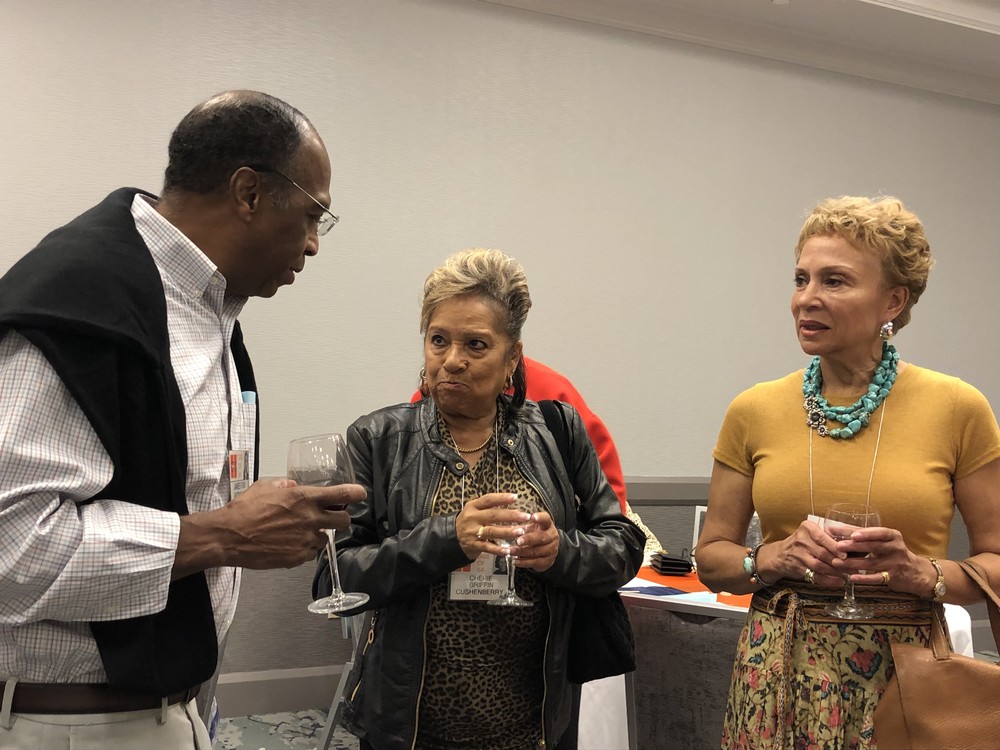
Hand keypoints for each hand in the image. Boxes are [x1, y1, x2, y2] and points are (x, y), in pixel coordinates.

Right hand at [174, 478, 365, 576]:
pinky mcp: (298, 558)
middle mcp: (310, 519)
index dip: (356, 493)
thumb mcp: (265, 486)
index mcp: (304, 498)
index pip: (342, 494)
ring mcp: (305, 540)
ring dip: (319, 535)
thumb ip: (284, 485)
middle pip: (344, 521)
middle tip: (331, 518)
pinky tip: (289, 544)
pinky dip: (305, 549)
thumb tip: (294, 486)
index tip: (361, 493)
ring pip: (326, 539)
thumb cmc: (244, 509)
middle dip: (341, 519)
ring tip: (300, 533)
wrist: (229, 537)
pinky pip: (310, 553)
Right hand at [456, 492, 529, 559]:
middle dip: (511, 515)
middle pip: (493, 515)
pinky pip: (488, 547)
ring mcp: (473, 532)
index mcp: (473, 506)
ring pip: (492, 531)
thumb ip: (489, 507)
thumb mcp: (474, 510)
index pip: (488, 500)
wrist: (451, 538)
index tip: (516, 497)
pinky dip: (498, 549)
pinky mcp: (474, 545)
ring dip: (507, 532)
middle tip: (525, 517)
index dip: (502, 498)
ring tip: (520, 532)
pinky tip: (508, 550)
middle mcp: (472, 518)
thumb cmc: (468, 521)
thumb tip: (513, 506)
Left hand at [512, 511, 558, 571]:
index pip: (546, 519)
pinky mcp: (547, 561)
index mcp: (548, 525)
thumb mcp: (531, 526)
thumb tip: (509, 521)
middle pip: (541, 537)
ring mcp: (551, 550)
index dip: (540, 518)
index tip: (533, 517)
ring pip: (536, 551)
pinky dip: (523, 562)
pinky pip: (534, 562)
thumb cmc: (536, 534)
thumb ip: (523, 524)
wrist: (547, 549)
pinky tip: (515, 561)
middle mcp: (552, 536)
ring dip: (522, 552)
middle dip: (528, 539)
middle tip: (517, 541)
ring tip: (510, 551)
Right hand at [757, 518, 845, 586]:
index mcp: (807, 528)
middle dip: (839, 562)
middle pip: (823, 553)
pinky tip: (838, 582)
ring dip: (836, 572)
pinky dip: (828, 580)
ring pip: (820, 565)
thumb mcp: (811, 533)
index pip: (822, 537)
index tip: (846, 554)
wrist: (780, 554)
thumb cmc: (803, 542)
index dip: (835, 547)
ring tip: (848, 575)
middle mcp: (800, 540)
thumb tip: (853, 545)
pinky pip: (815, 576)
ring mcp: (798, 555)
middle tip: (853, 567)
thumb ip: (828, 537)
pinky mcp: (797, 568)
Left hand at [829, 524, 931, 594]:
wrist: (916, 572)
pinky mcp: (893, 578)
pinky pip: (876, 578)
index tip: (850, 534)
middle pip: (874, 547)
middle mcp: (896, 548)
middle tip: (838, 546)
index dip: (865, 533)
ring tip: (836, 562)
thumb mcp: (886, 541)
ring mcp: (895, 564)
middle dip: (855, 546)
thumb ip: (866, 536)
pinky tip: (852, 577)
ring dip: (852, 563)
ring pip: (871, 563)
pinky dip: (864, 578)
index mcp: (893, 536)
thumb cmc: (893, 552)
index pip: (878, 532)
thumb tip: (837, 530)